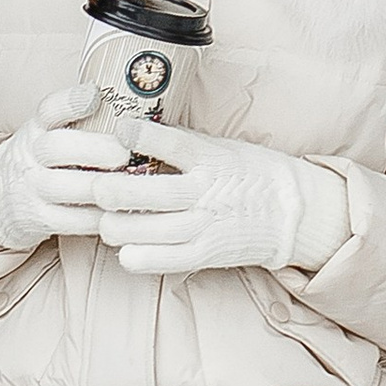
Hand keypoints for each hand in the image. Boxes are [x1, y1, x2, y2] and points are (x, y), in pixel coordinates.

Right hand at [0, 95, 135, 255]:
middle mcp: (30, 155)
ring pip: (67, 187)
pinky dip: (100, 217)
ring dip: (103, 186)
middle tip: (126, 153)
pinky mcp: (39, 219)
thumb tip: (134, 106)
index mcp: (36, 128)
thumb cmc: (40, 161)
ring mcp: (32, 188)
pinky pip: (74, 220)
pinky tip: (121, 210)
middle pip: (58, 148)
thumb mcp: (46, 133)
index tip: (95, 95)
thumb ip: (78, 121)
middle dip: (96, 149)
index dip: (70, 101)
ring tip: (131, 185)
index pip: (48, 109)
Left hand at [95, 121, 350, 277]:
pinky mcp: (205, 254)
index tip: (120, 129)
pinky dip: (137, 256)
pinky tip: (124, 249)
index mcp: (211, 159)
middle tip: (94, 187)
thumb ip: (183, 141)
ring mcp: (205, 226)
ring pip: (148, 230)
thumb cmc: (250, 173)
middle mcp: (206, 193)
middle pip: (151, 193)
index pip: (175, 144)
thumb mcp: (222, 147)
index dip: (144, 136)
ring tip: (104, 220)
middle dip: (112, 191)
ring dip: (116, 226)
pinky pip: (162, 260)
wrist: (291, 214)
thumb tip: (136, 125)